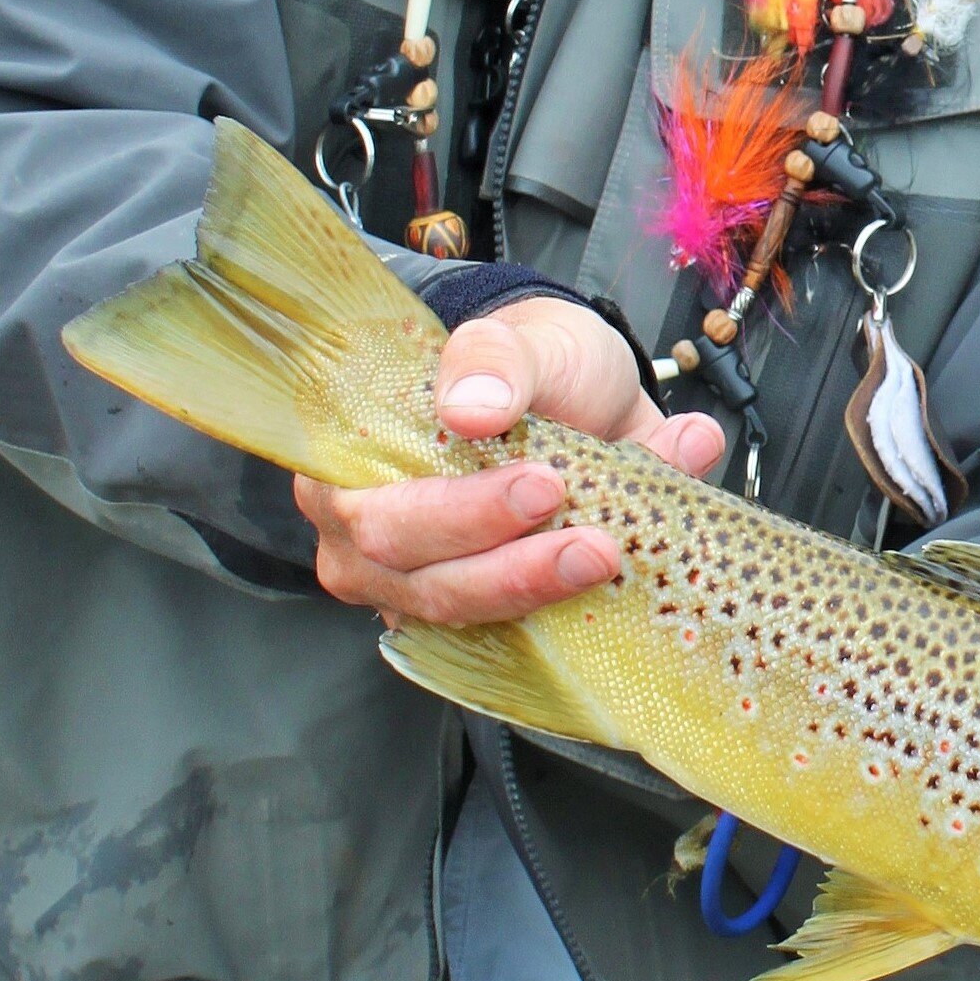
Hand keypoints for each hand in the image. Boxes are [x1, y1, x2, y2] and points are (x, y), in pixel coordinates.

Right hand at [298, 298, 723, 625]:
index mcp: (346, 469)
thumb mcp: (517, 339)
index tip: (541, 486)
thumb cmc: (520, 369)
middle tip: (593, 543)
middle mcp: (366, 542)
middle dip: (510, 571)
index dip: (455, 515)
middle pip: (425, 581)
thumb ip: (493, 359)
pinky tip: (632, 569)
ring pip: (471, 619)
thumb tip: (471, 409)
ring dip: (546, 594)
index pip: (377, 514)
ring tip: (615, 551)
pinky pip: (516, 641)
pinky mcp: (480, 616)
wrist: (576, 392)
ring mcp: (419, 588)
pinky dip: (578, 609)